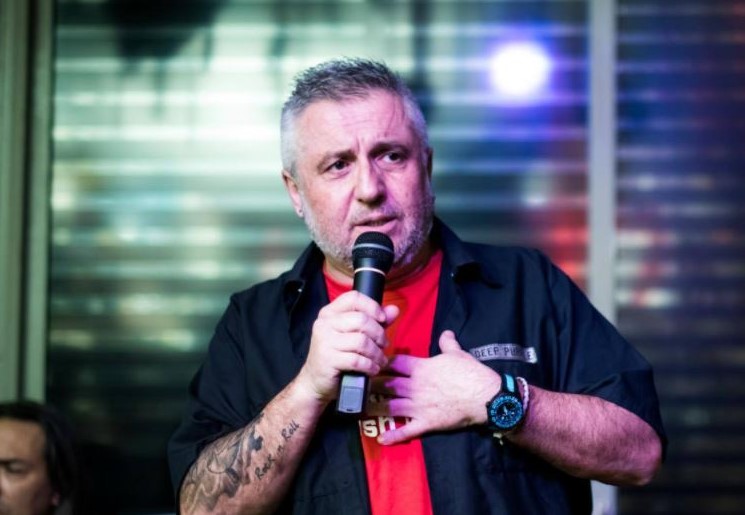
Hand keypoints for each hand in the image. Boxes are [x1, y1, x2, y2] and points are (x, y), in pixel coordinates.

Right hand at [294, 291, 398, 403]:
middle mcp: (324, 323)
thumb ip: (374, 322)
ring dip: (376, 353)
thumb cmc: (337, 356)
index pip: (353, 298)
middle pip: (361, 320)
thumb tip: (394, 310)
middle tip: (383, 346)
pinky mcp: (328, 359)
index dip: (372, 306)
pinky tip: (372, 369)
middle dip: (379, 334)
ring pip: (362, 341)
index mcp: (330, 313)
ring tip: (380, 360)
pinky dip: (370, 366)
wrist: (315, 381)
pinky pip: (357, 360)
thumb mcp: (354, 335)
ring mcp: (324, 341)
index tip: (382, 319)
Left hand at [367, 330, 500, 444]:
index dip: (381, 361)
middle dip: (371, 384)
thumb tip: (446, 333)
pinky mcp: (427, 423)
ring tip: (360, 408)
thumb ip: (448, 343)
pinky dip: (393, 435)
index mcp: (421, 367)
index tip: (371, 362)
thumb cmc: (472, 373)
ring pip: (389, 406)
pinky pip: (407, 430)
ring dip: (373, 407)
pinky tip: (381, 438)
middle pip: (386, 383)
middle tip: (358, 384)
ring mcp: (419, 406)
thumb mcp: (459, 354)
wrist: (486, 397)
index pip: (394, 362)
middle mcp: (415, 386)